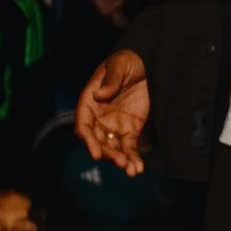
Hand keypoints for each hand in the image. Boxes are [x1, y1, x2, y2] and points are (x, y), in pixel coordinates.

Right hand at [75, 47, 149, 173]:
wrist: (148, 63)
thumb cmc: (128, 60)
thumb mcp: (119, 65)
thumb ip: (110, 79)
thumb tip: (100, 95)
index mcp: (89, 102)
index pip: (83, 125)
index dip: (87, 140)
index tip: (95, 153)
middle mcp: (98, 118)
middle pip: (97, 141)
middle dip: (107, 154)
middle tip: (120, 162)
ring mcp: (114, 125)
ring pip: (113, 148)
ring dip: (120, 160)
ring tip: (131, 170)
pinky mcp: (130, 130)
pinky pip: (129, 148)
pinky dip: (133, 158)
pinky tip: (138, 168)